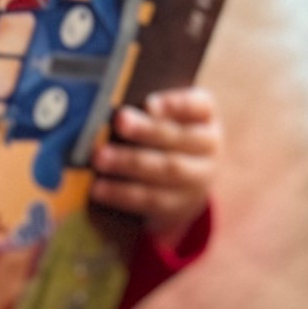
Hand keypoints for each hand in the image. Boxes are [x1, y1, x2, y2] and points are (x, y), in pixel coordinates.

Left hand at [90, 86, 220, 245]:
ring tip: (100, 157)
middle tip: (119, 120)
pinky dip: (122, 194)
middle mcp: (209, 147)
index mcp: (205, 117)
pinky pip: (151, 200)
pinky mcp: (179, 206)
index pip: (199, 105)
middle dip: (146, 130)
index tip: (150, 103)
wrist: (182, 184)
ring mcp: (198, 179)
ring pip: (166, 170)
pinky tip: (98, 188)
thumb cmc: (164, 138)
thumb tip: (120, 115)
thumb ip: (147, 112)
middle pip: (179, 138)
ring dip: (129, 163)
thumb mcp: (166, 119)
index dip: (177, 104)